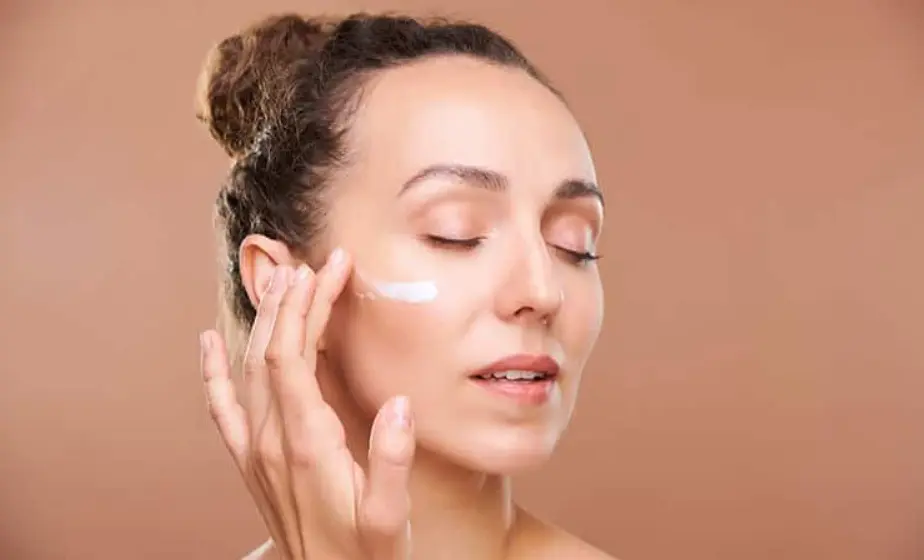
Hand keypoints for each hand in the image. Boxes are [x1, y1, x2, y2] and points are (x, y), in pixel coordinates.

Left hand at [199, 250, 415, 559]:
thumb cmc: (366, 555)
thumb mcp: (391, 517)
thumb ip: (393, 461)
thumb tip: (401, 405)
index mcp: (305, 444)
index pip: (296, 356)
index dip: (309, 306)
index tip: (330, 268)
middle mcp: (270, 440)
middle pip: (269, 352)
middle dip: (290, 300)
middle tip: (314, 262)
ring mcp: (254, 450)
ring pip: (248, 369)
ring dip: (263, 322)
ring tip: (280, 281)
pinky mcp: (249, 462)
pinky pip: (222, 407)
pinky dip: (213, 371)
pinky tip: (208, 343)